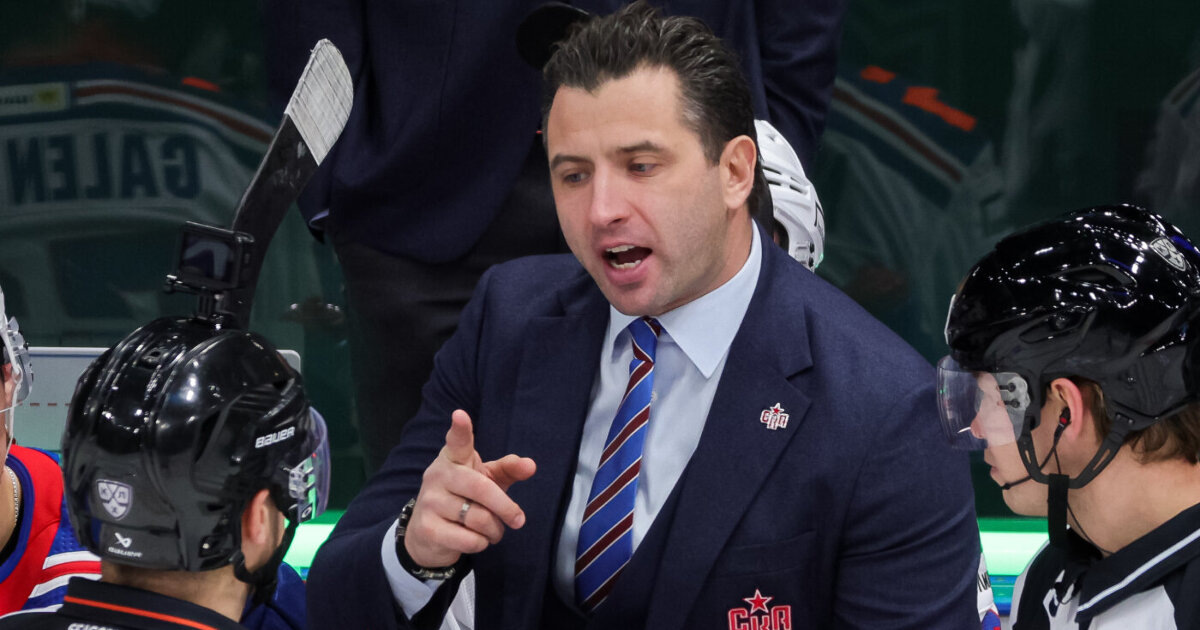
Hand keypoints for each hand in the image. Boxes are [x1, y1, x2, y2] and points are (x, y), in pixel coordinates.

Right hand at [404, 410, 536, 567]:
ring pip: (478, 518)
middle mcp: (438, 476)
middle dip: (506, 507)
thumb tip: (531, 465)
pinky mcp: (428, 529)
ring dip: (494, 530)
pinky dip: (481, 543)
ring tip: (493, 530)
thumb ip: (508, 469)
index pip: (457, 442)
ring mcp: (430, 502)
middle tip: (519, 520)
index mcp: (453, 459)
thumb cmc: (463, 499)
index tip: (460, 415)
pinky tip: (477, 540)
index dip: (460, 429)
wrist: (427, 534)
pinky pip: (469, 539)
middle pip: (482, 488)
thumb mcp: (486, 479)